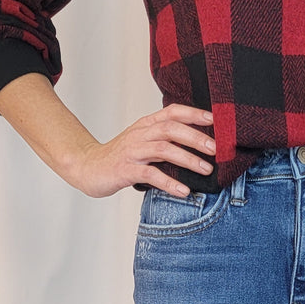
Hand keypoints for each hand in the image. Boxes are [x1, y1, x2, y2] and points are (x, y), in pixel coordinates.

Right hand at [64, 103, 216, 198]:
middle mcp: (140, 134)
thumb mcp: (144, 143)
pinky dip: (169, 183)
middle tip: (216, 149)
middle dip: (196, 137)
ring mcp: (132, 151)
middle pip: (171, 128)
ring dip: (188, 159)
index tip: (214, 119)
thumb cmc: (121, 158)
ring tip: (206, 169)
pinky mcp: (125, 170)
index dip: (193, 114)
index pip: (172, 112)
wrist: (88, 168)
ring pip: (163, 149)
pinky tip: (183, 191)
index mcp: (146, 125)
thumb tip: (198, 146)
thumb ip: (165, 141)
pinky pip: (150, 175)